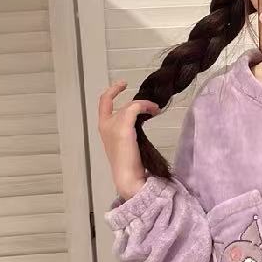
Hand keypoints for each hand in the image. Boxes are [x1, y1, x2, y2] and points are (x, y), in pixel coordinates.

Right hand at [98, 81, 160, 200]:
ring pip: (130, 106)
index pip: (104, 103)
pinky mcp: (123, 127)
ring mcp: (112, 125)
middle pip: (121, 105)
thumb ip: (129, 132)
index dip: (112, 91)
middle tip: (153, 106)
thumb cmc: (130, 167)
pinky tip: (155, 111)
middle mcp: (105, 125)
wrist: (127, 177)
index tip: (122, 84)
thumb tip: (141, 121)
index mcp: (104, 129)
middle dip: (138, 104)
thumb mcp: (127, 144)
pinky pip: (135, 108)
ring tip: (157, 110)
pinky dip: (146, 107)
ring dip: (145, 106)